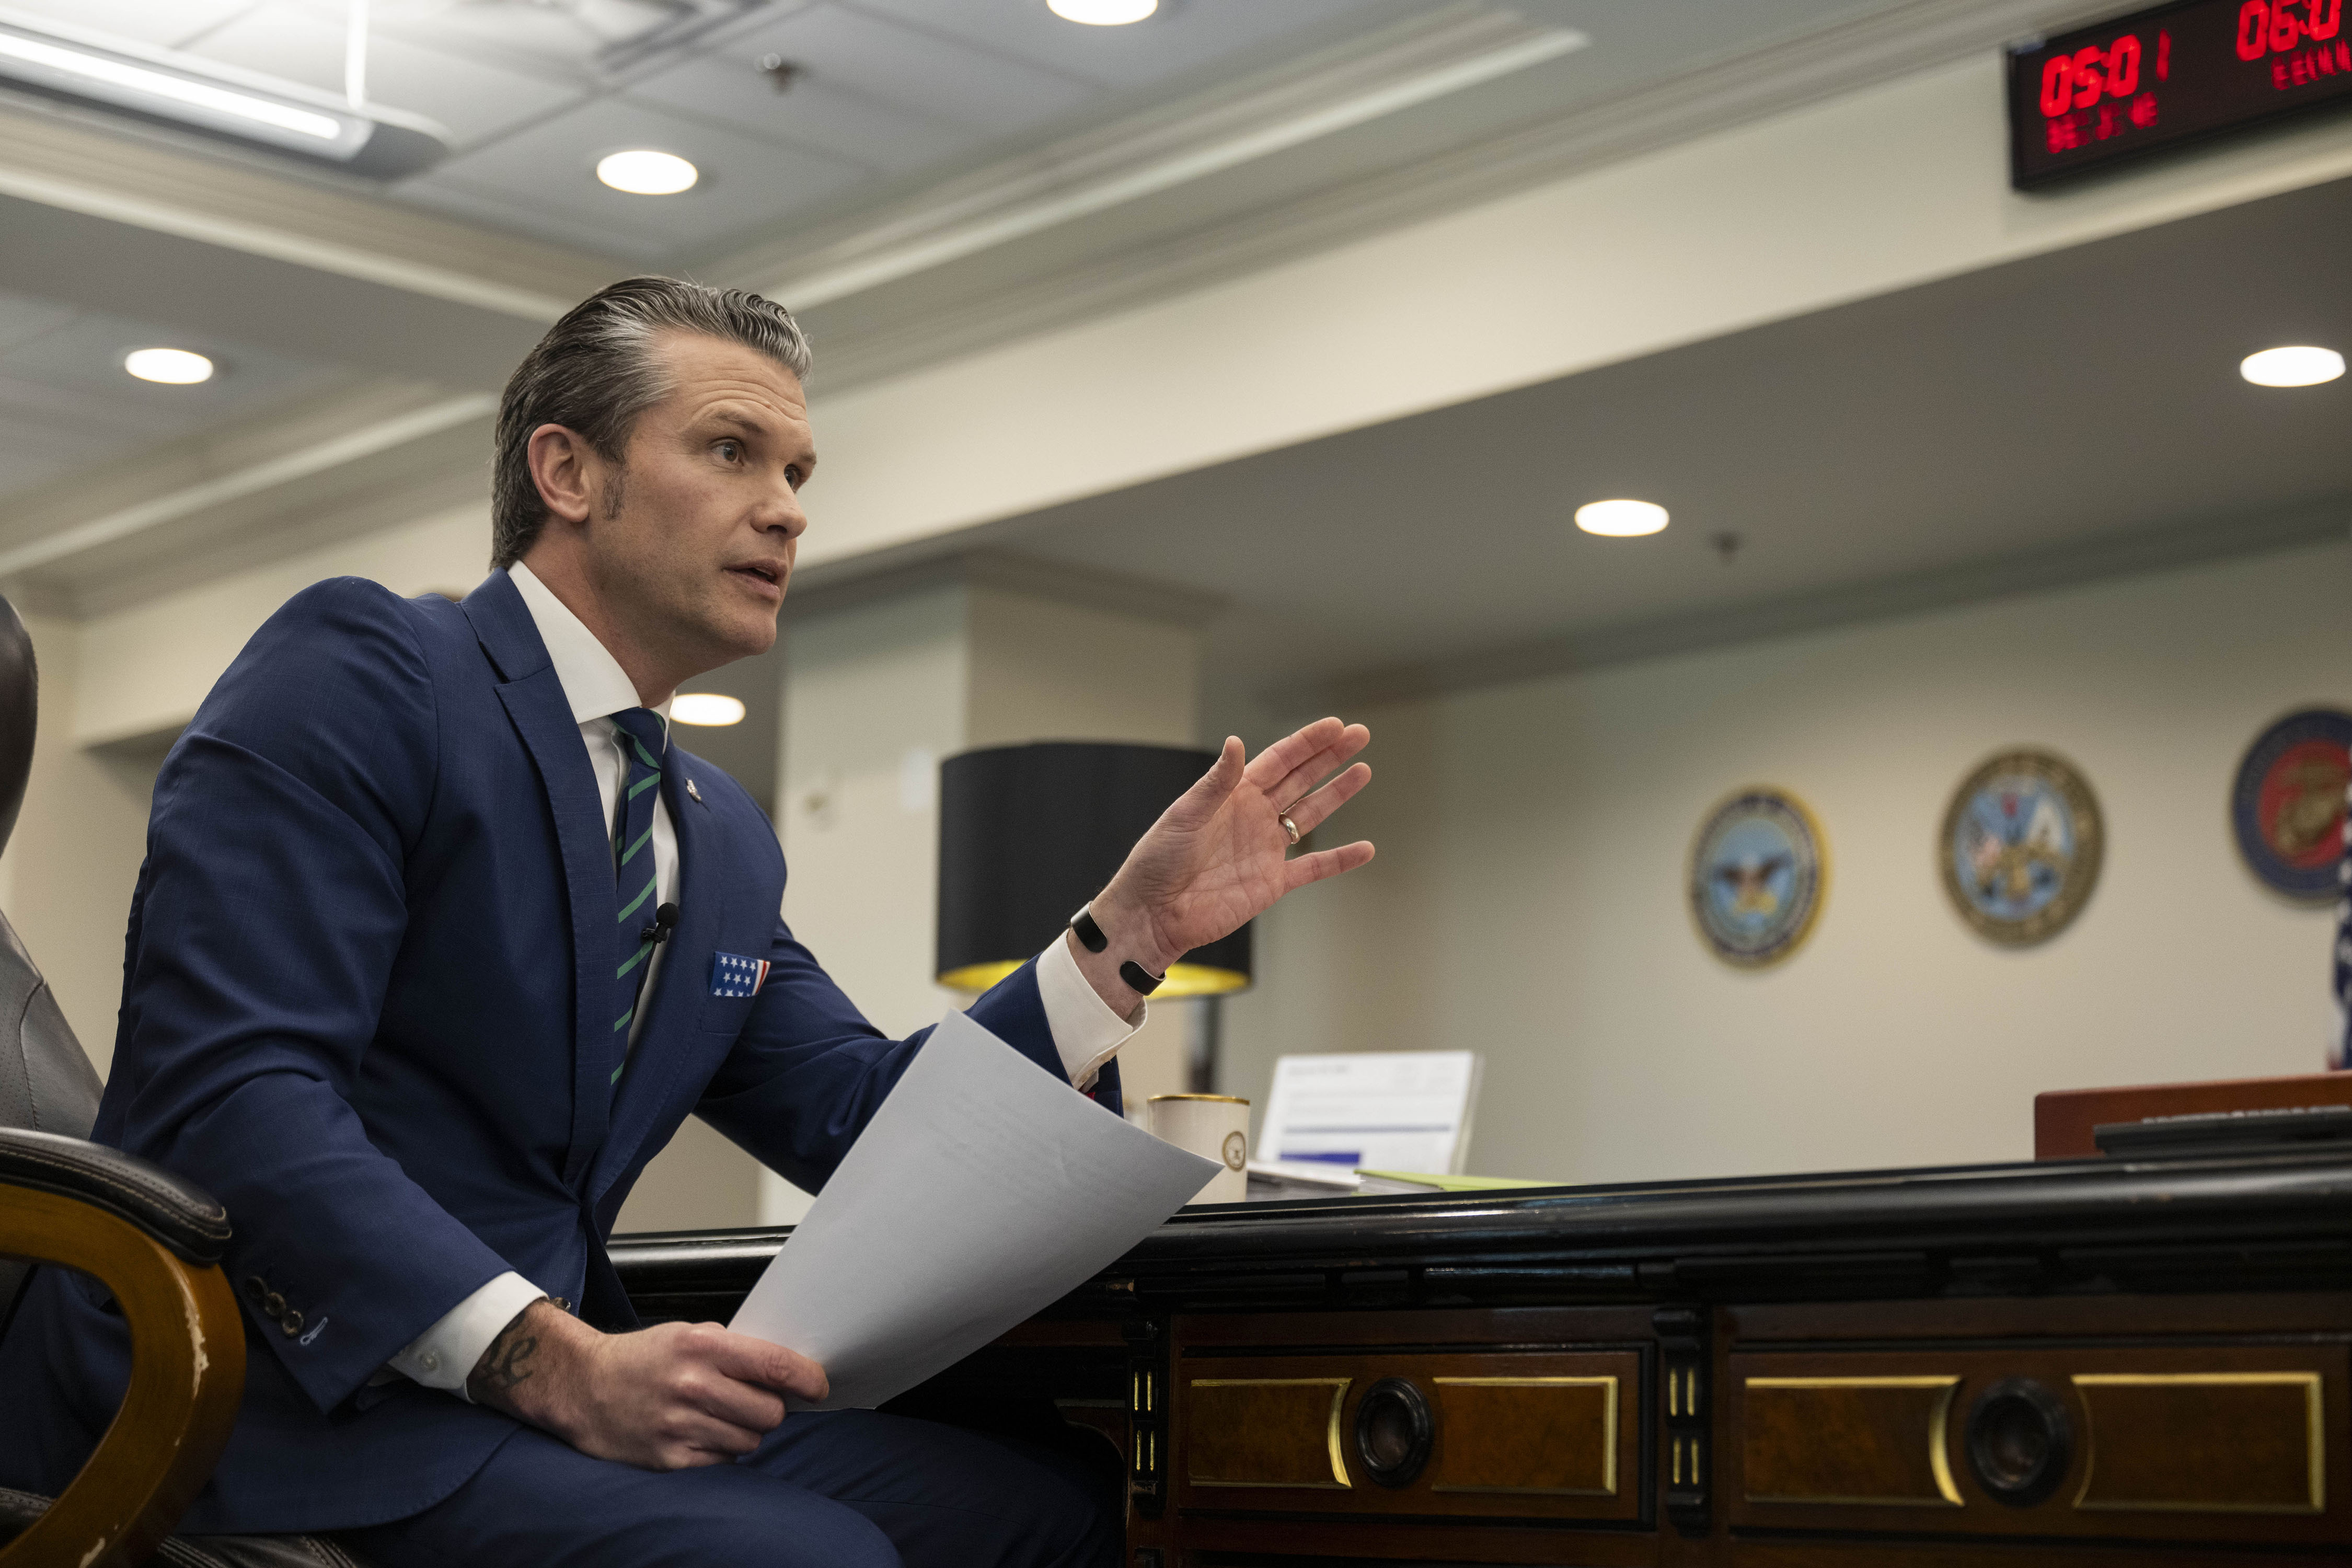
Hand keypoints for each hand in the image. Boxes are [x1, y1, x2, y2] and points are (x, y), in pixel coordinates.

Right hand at [467, 1299, 828, 1469]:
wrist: (582, 1386)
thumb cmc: (642, 1358)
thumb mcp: (687, 1334)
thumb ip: (734, 1349)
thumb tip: (786, 1370)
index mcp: (702, 1347)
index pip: (774, 1365)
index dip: (807, 1378)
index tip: (819, 1386)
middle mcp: (692, 1386)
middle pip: (770, 1412)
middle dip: (771, 1408)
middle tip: (754, 1400)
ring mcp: (680, 1425)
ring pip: (750, 1440)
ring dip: (745, 1431)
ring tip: (718, 1415)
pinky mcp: (669, 1459)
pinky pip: (723, 1461)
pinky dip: (721, 1450)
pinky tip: (700, 1433)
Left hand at [1078, 717, 1373, 1013]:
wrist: (1153, 914)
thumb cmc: (1157, 861)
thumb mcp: (1185, 815)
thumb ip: (1216, 782)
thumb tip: (1236, 742)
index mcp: (1233, 795)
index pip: (1279, 760)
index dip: (1307, 742)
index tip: (1335, 726)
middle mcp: (1253, 816)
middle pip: (1300, 779)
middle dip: (1330, 757)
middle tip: (1360, 735)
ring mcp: (1265, 849)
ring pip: (1310, 814)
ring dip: (1337, 794)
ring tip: (1363, 771)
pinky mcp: (1271, 883)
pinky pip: (1313, 868)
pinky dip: (1340, 860)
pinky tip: (1366, 848)